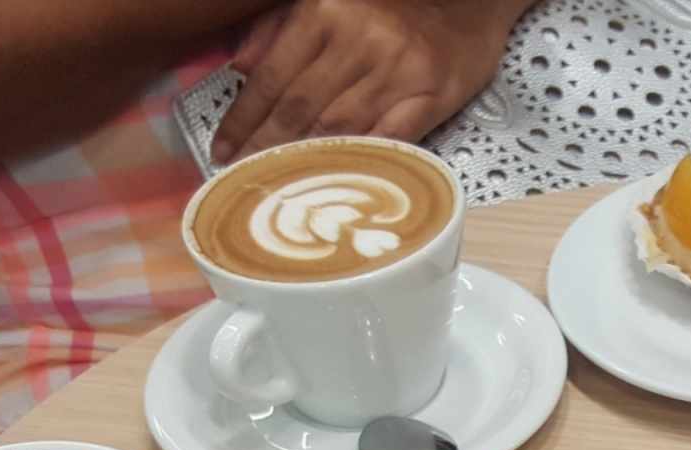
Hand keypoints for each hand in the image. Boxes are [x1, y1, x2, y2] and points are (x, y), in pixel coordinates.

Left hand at [212, 0, 528, 163]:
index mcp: (327, 8)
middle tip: (243, 182)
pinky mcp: (427, 97)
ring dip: (302, 165)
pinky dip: (354, 166)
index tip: (222, 153)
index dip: (244, 120)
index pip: (273, 75)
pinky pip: (383, 141)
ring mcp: (395, 70)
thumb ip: (282, 29)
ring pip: (337, 129)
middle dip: (266, 150)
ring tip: (278, 190)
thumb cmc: (395, 11)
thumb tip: (239, 66)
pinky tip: (331, 185)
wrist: (468, 9)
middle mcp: (360, 37)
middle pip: (300, 108)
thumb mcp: (333, 3)